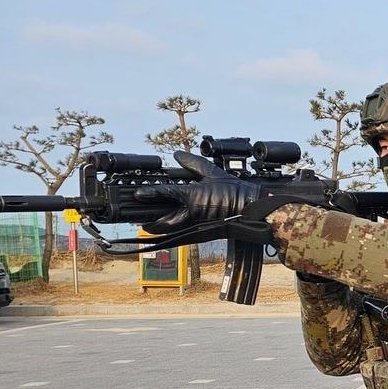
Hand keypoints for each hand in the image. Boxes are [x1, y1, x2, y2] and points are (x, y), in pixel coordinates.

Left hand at [134, 151, 259, 233]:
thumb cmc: (234, 191)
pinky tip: (173, 228)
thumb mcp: (213, 173)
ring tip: (153, 226)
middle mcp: (192, 213)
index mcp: (193, 196)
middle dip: (152, 224)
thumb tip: (179, 155)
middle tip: (142, 221)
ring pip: (173, 230)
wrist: (250, 208)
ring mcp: (198, 224)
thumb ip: (194, 164)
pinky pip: (184, 233)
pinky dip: (176, 231)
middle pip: (165, 222)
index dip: (150, 193)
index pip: (166, 193)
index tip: (138, 194)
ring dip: (162, 229)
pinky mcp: (205, 232)